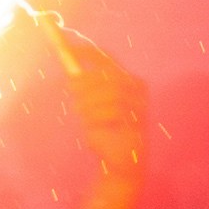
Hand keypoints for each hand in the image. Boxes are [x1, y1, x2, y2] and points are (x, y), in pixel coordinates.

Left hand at [50, 22, 152, 178]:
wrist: (117, 158)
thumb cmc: (105, 130)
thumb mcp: (90, 105)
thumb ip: (83, 87)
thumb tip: (68, 73)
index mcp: (127, 79)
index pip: (107, 58)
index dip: (87, 52)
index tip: (68, 49)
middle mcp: (137, 87)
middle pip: (107, 74)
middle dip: (85, 81)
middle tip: (71, 89)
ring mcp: (140, 102)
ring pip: (107, 93)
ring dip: (89, 105)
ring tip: (84, 116)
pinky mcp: (138, 118)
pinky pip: (111, 111)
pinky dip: (97, 119)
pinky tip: (97, 127)